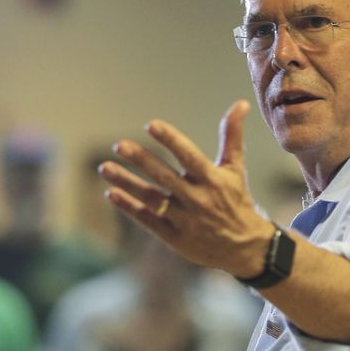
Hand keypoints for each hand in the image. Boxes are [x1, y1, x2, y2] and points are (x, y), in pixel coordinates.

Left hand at [98, 100, 274, 277]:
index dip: (170, 140)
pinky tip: (112, 192)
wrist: (245, 248)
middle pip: (165, 177)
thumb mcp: (235, 168)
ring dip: (127, 182)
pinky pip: (148, 220)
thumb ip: (232, 135)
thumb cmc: (237, 200)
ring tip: (104, 167)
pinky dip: (130, 207)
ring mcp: (185, 220)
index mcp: (213, 179)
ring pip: (152, 198)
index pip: (189, 156)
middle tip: (119, 145)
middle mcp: (198, 199)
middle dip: (141, 161)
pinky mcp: (175, 238)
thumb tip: (241, 103)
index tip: (150, 125)